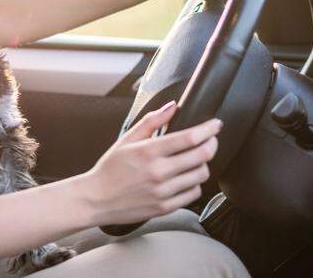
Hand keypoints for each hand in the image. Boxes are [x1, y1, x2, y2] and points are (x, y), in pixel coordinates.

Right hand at [74, 101, 221, 224]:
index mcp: (149, 151)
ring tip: (196, 159)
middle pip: (202, 156)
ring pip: (201, 175)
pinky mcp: (165, 207)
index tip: (216, 124)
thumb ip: (152, 121)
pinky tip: (187, 177)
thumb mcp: (127, 139)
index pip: (189, 138)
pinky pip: (193, 194)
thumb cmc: (111, 168)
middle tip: (211, 139)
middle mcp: (158, 172)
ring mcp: (163, 192)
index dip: (209, 129)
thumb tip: (172, 106)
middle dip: (212, 144)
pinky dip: (195, 184)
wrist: (96, 199)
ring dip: (204, 164)